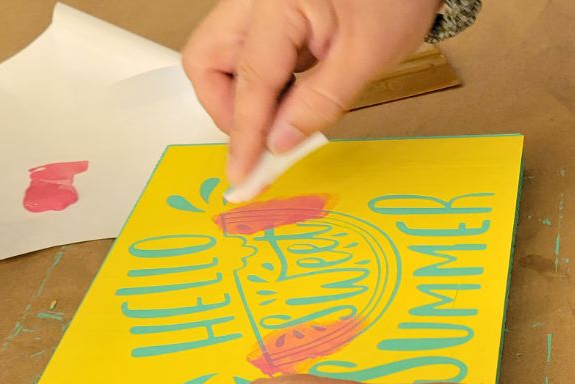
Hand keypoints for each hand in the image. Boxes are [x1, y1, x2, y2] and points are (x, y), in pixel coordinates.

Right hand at [183, 0, 442, 183]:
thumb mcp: (368, 55)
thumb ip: (319, 103)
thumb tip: (279, 143)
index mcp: (277, 2)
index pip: (249, 82)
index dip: (244, 136)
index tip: (242, 174)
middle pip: (206, 62)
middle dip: (226, 109)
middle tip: (262, 138)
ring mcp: (256, 4)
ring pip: (218, 58)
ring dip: (242, 97)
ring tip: (284, 115)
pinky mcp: (268, 13)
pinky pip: (244, 53)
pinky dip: (260, 84)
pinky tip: (289, 98)